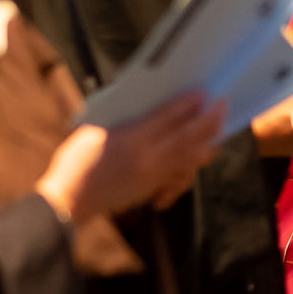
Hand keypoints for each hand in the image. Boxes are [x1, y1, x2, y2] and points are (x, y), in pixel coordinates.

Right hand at [37, 95, 224, 221]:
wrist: (70, 200)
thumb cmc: (76, 162)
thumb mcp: (96, 131)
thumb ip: (125, 121)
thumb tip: (148, 108)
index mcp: (132, 139)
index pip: (168, 117)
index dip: (188, 104)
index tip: (202, 93)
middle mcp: (148, 158)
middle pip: (188, 137)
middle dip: (209, 121)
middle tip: (222, 106)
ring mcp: (153, 176)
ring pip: (190, 158)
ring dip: (208, 143)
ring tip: (217, 131)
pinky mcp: (151, 189)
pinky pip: (180, 178)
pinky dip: (192, 167)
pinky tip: (197, 158)